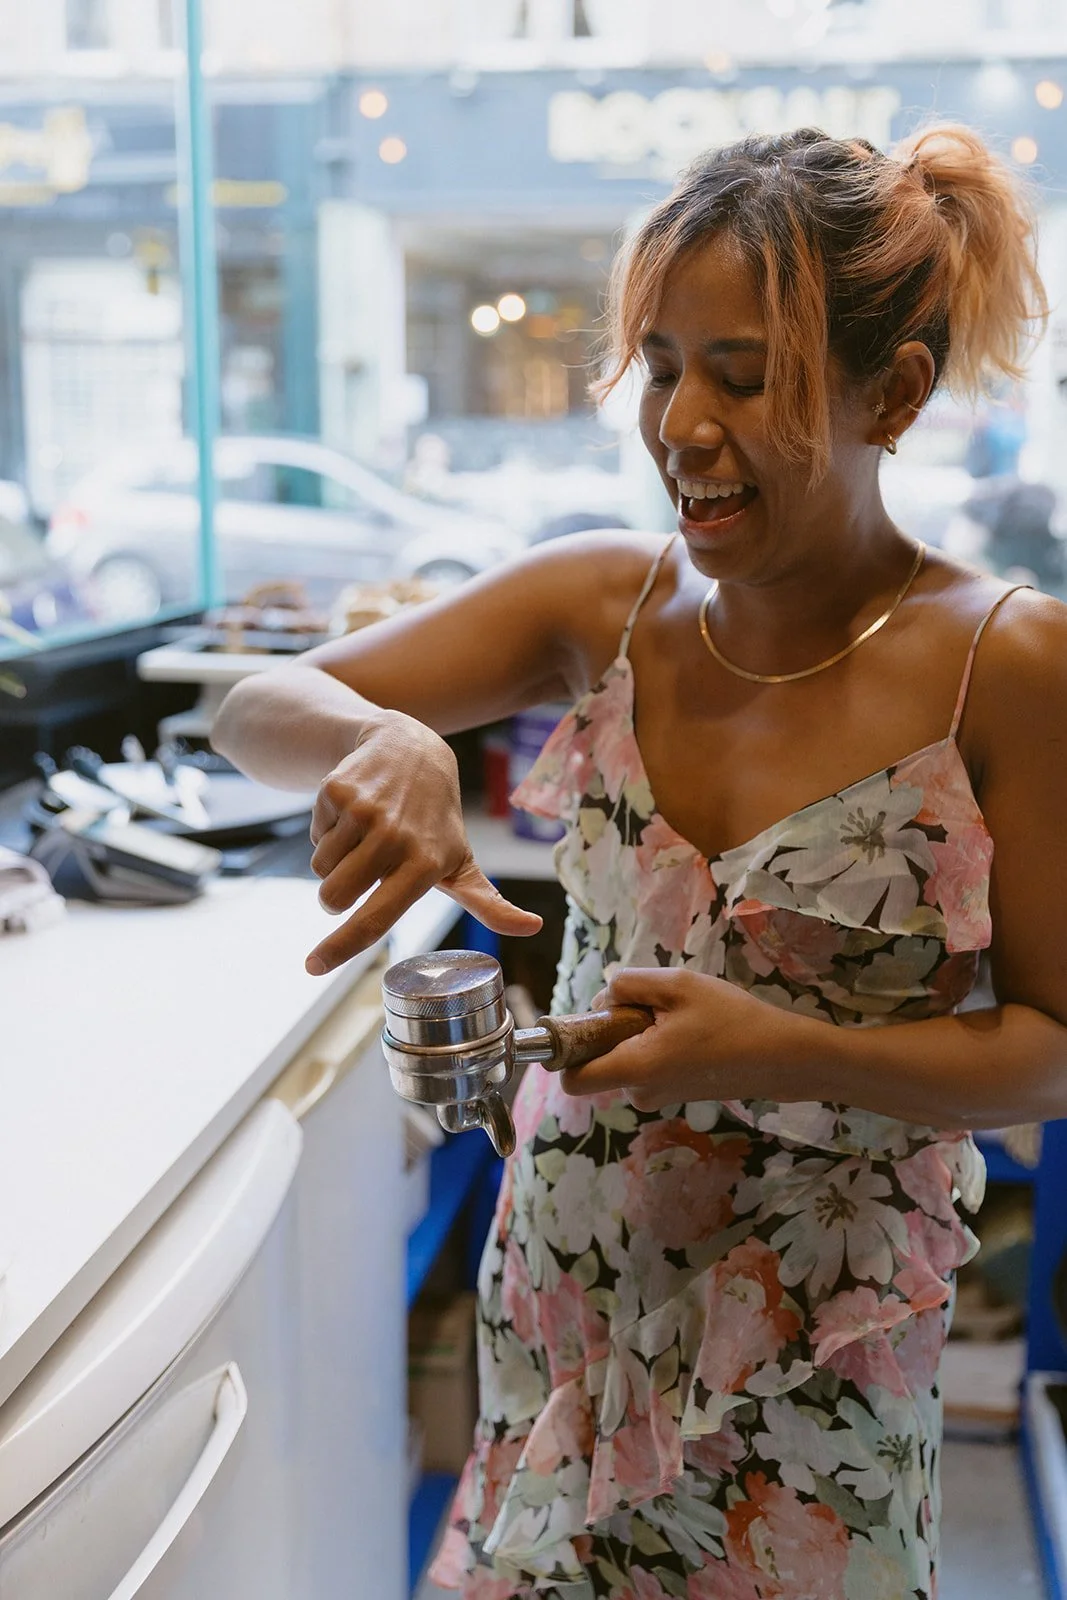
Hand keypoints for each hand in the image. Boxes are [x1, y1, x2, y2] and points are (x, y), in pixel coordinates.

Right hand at [305, 710, 540, 973]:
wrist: (410, 750)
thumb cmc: (435, 822)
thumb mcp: (462, 859)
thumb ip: (488, 901)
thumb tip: (533, 927)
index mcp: (425, 864)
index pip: (374, 918)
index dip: (340, 947)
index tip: (313, 966)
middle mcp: (394, 837)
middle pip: (333, 898)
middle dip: (334, 897)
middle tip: (364, 869)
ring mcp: (363, 811)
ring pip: (320, 868)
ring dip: (333, 861)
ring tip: (365, 836)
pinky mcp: (338, 791)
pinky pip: (314, 836)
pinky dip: (327, 832)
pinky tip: (355, 813)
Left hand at [559, 966, 776, 1109]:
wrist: (781, 1056)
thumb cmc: (730, 1019)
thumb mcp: (676, 985)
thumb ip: (627, 985)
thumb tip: (600, 1000)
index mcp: (634, 1070)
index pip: (571, 1080)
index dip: (567, 1051)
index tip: (586, 1022)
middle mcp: (640, 1092)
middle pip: (599, 1059)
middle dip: (612, 1028)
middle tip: (653, 1006)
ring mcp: (658, 1096)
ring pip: (624, 1058)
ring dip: (637, 1033)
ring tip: (678, 1015)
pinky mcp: (674, 1093)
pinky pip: (646, 1064)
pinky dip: (655, 1043)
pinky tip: (688, 1029)